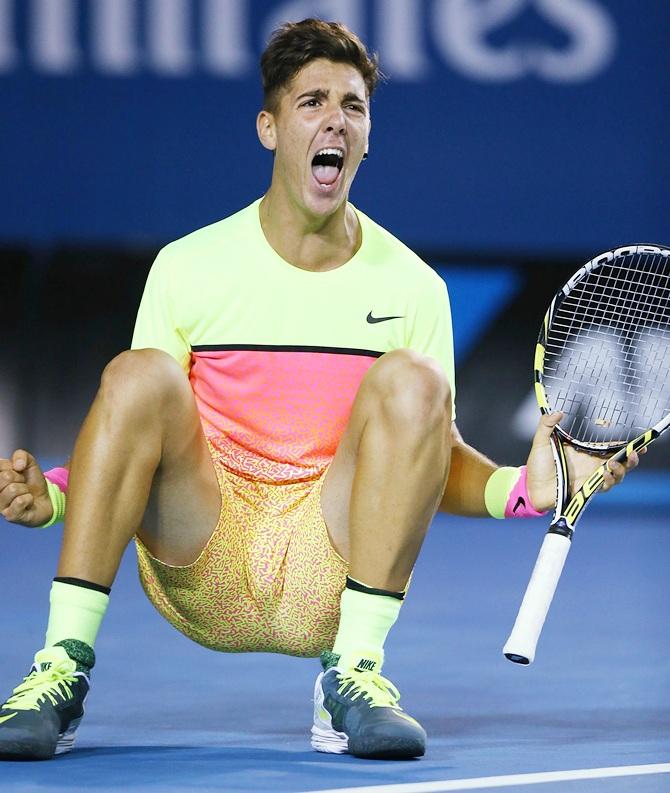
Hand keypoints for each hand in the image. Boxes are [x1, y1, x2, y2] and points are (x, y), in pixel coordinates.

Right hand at [0, 450, 52, 526]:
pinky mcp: (10, 516)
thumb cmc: (33, 482)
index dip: (14, 466)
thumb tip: (17, 466)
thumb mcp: (30, 463)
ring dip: (25, 490)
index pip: (0, 466)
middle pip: (6, 477)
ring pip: (13, 489)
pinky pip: (20, 501)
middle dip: (20, 478)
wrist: (47, 499)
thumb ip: (21, 455)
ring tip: (26, 494)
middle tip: (23, 484)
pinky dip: (29, 499)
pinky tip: (28, 502)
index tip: (18, 471)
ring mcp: (0, 505)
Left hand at [525, 412, 640, 511]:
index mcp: (585, 454)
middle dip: (632, 459)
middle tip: (637, 452)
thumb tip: (558, 412)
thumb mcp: (541, 441)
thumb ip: (547, 425)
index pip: (610, 449)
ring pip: (616, 476)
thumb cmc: (537, 465)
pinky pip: (604, 487)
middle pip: (620, 463)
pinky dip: (608, 481)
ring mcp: (590, 479)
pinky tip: (605, 474)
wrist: (530, 486)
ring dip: (621, 470)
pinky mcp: (586, 490)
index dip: (625, 446)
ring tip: (614, 464)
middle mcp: (591, 466)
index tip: (638, 442)